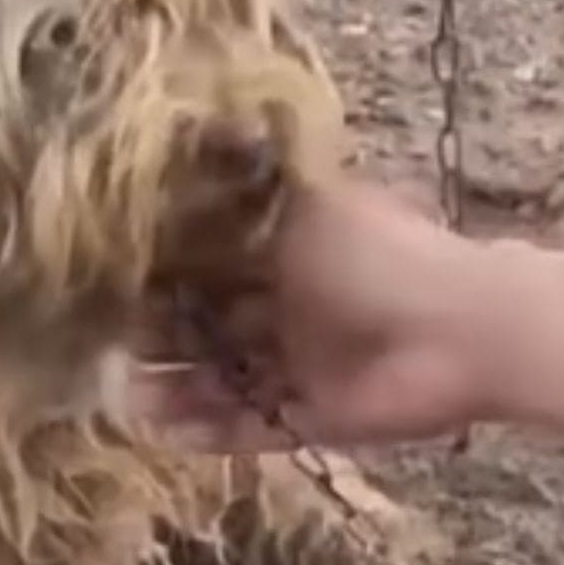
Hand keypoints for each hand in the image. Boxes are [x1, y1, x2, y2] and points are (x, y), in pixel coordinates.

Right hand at [133, 176, 504, 451]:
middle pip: (211, 325)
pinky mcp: (316, 417)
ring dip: (176, 387)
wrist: (461, 330)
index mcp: (290, 249)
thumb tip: (200, 134)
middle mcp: (291, 307)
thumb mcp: (310, 205)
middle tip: (102, 342)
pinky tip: (160, 431)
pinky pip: (253, 427)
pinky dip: (210, 430)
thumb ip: (254, 184)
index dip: (164, 271)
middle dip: (160, 334)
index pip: (212, 260)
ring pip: (224, 379)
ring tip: (122, 393)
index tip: (107, 277)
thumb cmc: (382, 257)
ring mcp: (304, 365)